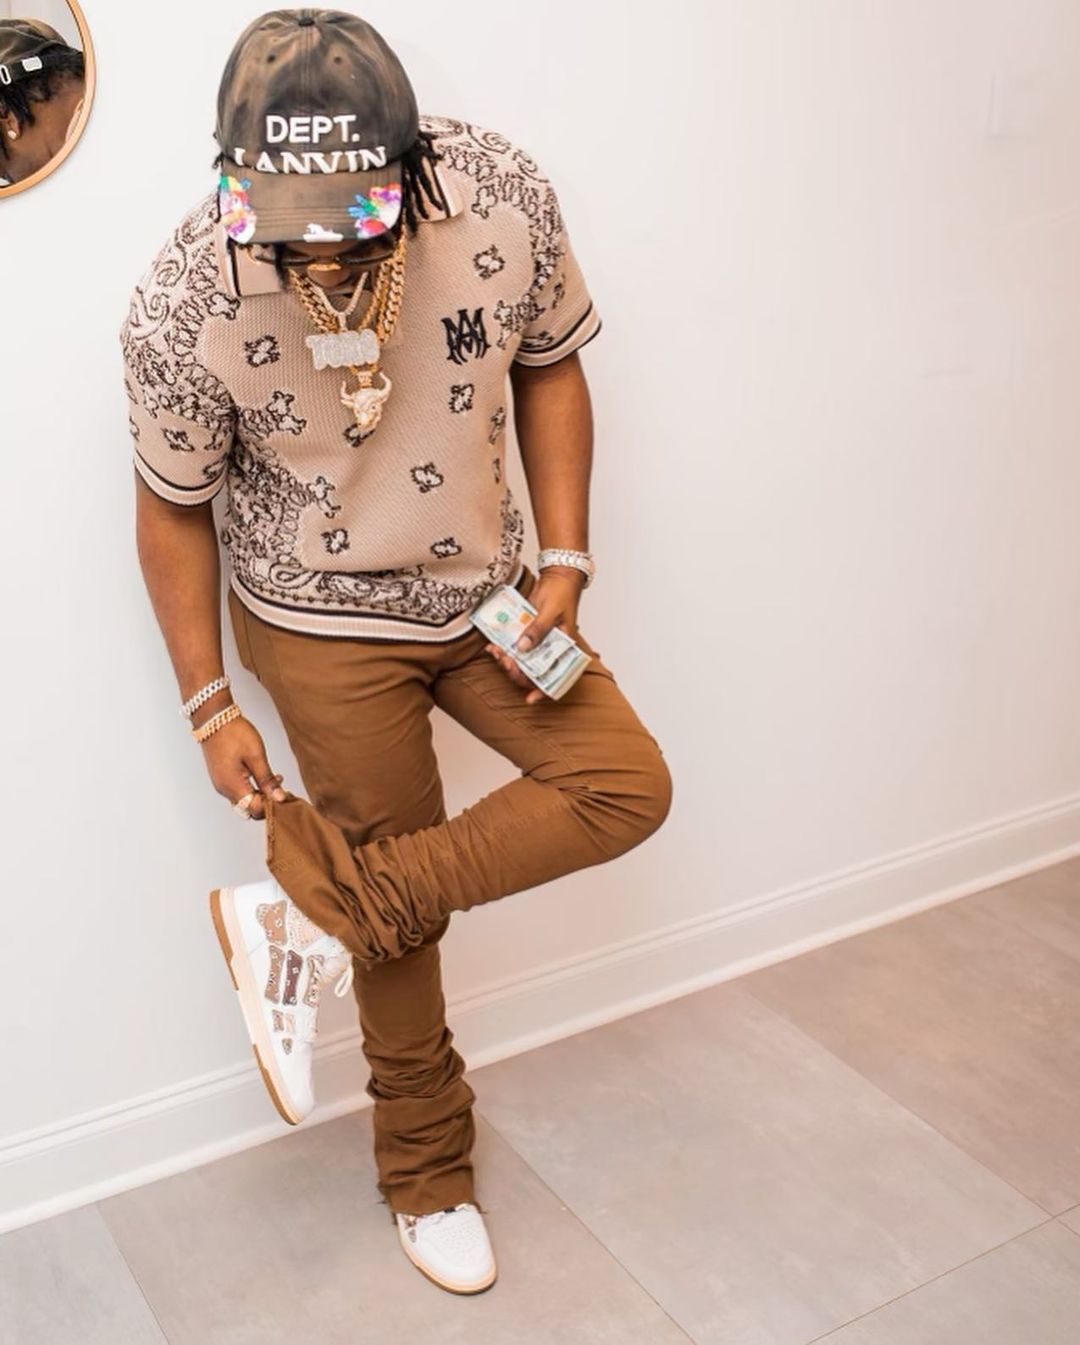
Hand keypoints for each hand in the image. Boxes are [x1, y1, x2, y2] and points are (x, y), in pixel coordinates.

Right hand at [198, 710, 286, 819]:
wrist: (214, 718)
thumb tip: (279, 798)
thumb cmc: (234, 733)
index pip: (255, 809)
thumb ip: (267, 780)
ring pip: (244, 800)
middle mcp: (224, 789)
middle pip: (249, 808)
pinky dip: (252, 788)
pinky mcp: (221, 778)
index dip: (272, 805)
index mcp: (233, 786)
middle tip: (282, 787)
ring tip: (276, 779)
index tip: (286, 795)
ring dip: (261, 794)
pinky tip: (263, 775)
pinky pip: (238, 791)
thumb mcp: (256, 756)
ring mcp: (221, 784)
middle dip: (267, 802)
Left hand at [484, 567, 585, 704]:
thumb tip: (522, 648)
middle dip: (517, 672)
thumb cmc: (561, 594)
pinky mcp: (525, 633)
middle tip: (506, 661)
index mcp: (563, 649)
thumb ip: (537, 630)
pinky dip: (502, 648)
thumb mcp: (550, 612)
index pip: (556, 676)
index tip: (529, 699)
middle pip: (532, 672)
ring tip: (496, 651)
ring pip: (520, 661)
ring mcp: (536, 642)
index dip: (543, 690)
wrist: (556, 577)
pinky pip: (513, 646)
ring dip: (506, 660)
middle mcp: (549, 649)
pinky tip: (492, 645)